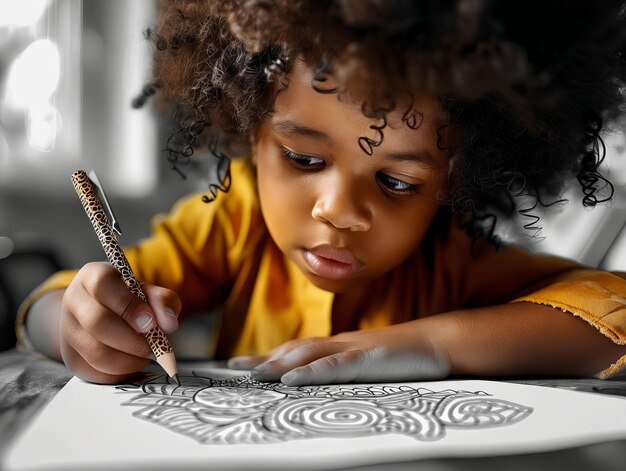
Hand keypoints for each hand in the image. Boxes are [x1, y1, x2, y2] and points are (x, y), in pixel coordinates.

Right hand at [59, 262, 180, 383]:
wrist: (108, 314)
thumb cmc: (131, 301)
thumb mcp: (150, 293)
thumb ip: (163, 302)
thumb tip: (169, 324)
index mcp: (92, 276)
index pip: (103, 286)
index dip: (128, 306)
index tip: (150, 322)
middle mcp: (73, 300)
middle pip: (97, 323)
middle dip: (132, 340)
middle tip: (153, 346)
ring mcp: (67, 330)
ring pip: (96, 352)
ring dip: (129, 359)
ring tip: (145, 354)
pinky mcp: (71, 357)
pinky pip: (96, 372)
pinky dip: (120, 372)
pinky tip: (133, 361)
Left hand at [227, 324, 449, 385]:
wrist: (437, 343)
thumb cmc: (403, 357)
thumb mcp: (369, 363)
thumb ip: (346, 369)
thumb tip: (321, 383)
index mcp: (339, 346)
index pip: (297, 350)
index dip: (269, 356)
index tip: (244, 366)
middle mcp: (340, 343)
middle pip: (294, 349)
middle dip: (263, 358)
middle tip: (233, 369)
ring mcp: (353, 349)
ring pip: (308, 354)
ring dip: (278, 363)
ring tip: (252, 375)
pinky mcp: (368, 359)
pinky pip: (335, 366)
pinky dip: (311, 372)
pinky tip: (292, 379)